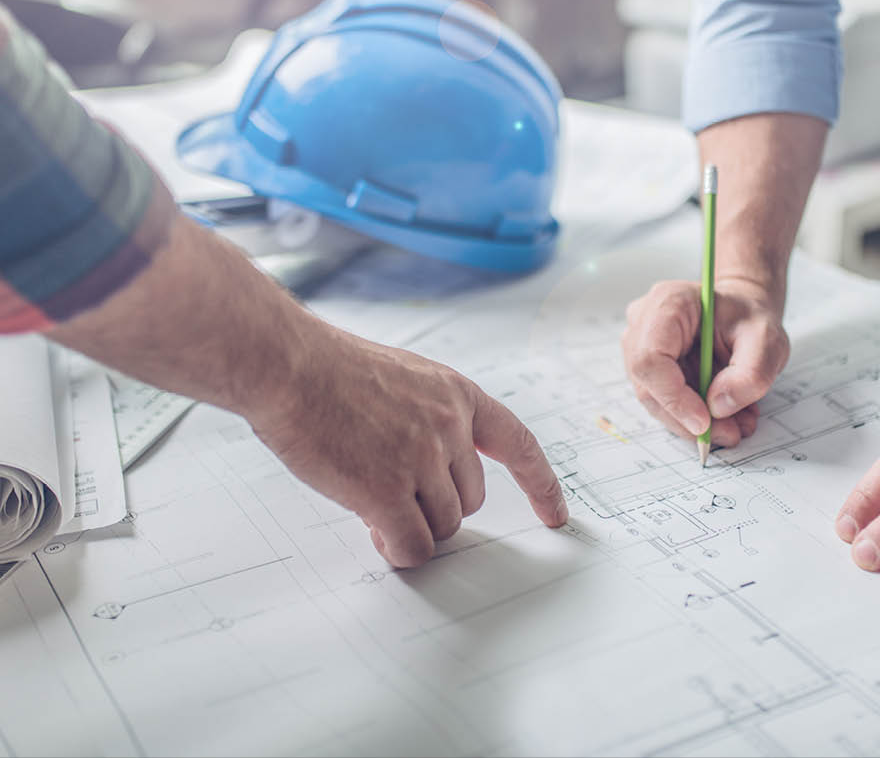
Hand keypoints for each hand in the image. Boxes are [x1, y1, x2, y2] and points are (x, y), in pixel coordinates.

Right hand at [250, 331, 568, 568]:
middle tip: (392, 492)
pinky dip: (398, 550)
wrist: (287, 365)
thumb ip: (429, 420)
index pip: (518, 443)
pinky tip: (374, 531)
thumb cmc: (330, 370)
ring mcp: (421, 458)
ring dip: (411, 526)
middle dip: (436, 505)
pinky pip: (413, 547)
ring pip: (443, 526)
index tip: (556, 515)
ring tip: (369, 500)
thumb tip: (432, 482)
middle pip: (470, 499)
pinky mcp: (386, 490)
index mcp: (456, 394)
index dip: (540, 484)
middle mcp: (449, 425)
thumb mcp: (402, 378)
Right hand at [621, 277, 789, 447]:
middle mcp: (644, 322)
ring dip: (692, 421)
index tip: (705, 422)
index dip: (673, 396)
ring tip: (734, 425)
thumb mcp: (767, 340)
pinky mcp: (648, 367)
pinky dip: (692, 416)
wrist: (742, 314)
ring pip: (653, 398)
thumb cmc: (749, 319)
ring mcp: (640, 345)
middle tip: (728, 433)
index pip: (651, 357)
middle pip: (648, 383)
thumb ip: (751, 373)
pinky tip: (723, 417)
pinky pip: (662, 400)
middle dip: (686, 418)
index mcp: (668, 302)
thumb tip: (718, 407)